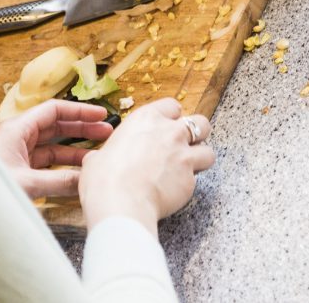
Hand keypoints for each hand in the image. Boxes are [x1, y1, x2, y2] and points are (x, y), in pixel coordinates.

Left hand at [0, 99, 112, 198]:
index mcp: (17, 128)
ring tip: (98, 154)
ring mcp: (16, 153)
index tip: (102, 114)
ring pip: (51, 146)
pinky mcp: (16, 169)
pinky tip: (78, 172)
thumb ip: (60, 181)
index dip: (80, 111)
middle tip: (107, 132)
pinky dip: (62, 166)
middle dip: (81, 128)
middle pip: (55, 126)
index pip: (54, 110)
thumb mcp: (28, 184)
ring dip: (74, 149)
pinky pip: (45, 163)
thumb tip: (88, 179)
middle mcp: (17, 136)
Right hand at [79, 98, 214, 237]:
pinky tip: (175, 191)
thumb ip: (111, 152)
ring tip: (188, 168)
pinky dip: (189, 184)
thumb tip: (100, 160)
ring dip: (200, 158)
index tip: (168, 126)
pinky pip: (197, 180)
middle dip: (197, 133)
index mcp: (146, 119)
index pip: (172, 106)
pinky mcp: (190, 180)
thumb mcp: (100, 155)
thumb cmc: (105, 176)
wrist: (120, 201)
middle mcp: (169, 132)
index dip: (172, 117)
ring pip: (208, 151)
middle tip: (185, 144)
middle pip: (200, 123)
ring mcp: (183, 155)